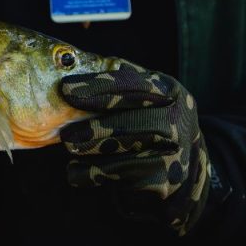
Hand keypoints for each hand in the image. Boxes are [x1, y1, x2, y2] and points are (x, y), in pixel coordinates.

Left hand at [59, 59, 210, 235]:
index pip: (137, 85)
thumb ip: (115, 81)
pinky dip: (97, 174)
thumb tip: (69, 63)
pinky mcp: (165, 181)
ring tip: (70, 148)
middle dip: (100, 127)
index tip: (66, 89)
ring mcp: (175, 153)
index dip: (100, 87)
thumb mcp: (140, 97)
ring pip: (133, 153)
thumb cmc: (146, 122)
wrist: (179, 168)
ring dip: (96, 151)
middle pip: (140, 123)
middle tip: (67, 134)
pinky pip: (126, 178)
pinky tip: (77, 171)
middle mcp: (179, 121)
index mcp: (170, 91)